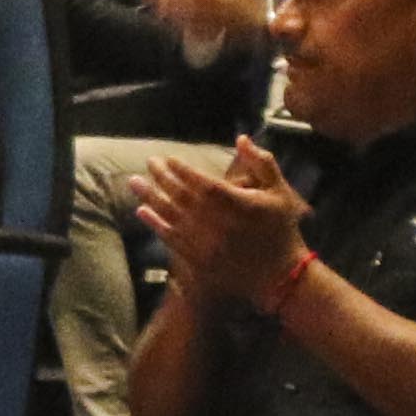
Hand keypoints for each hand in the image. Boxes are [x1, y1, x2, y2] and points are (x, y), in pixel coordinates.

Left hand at [133, 139, 310, 309]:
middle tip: (150, 163)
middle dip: (163, 177)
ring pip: (172, 215)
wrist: (279, 277)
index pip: (204, 183)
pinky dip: (155, 223)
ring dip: (151, 197)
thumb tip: (241, 138)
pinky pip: (171, 239)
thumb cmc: (281, 230)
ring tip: (134, 182)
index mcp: (239, 204)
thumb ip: (262, 162)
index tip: (170, 159)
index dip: (184, 170)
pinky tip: (141, 211)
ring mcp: (206, 243)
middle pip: (183, 196)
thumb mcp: (280, 192)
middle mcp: (218, 223)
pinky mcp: (198, 260)